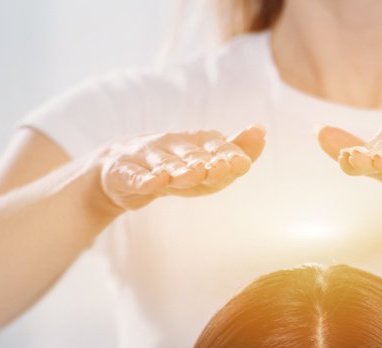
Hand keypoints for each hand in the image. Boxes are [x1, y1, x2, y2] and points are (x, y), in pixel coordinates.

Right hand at [95, 125, 265, 212]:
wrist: (119, 169)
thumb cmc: (174, 168)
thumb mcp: (204, 163)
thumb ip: (234, 151)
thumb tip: (262, 131)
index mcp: (192, 144)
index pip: (213, 147)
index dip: (228, 154)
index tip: (243, 163)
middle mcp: (170, 146)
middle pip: (191, 156)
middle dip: (207, 162)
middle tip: (222, 168)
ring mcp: (146, 159)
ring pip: (164, 165)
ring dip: (179, 169)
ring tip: (194, 174)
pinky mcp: (124, 173)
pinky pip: (135, 176)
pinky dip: (144, 179)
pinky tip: (155, 181)